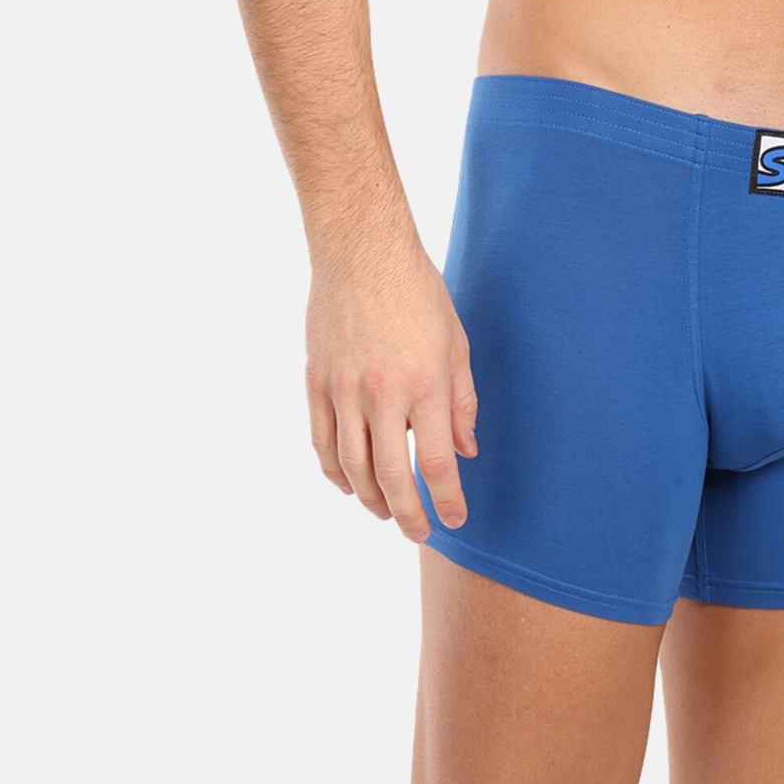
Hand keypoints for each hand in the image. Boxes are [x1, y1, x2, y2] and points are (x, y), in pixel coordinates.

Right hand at [304, 230, 478, 541]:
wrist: (361, 250)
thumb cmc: (418, 291)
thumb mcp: (455, 342)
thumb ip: (462, 401)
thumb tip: (466, 451)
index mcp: (425, 382)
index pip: (437, 462)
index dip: (447, 500)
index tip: (456, 520)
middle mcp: (382, 393)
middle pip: (392, 477)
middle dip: (408, 515)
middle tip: (419, 532)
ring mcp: (343, 389)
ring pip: (352, 468)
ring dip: (370, 500)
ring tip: (386, 513)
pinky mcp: (316, 382)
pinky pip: (322, 443)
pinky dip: (334, 473)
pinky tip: (349, 485)